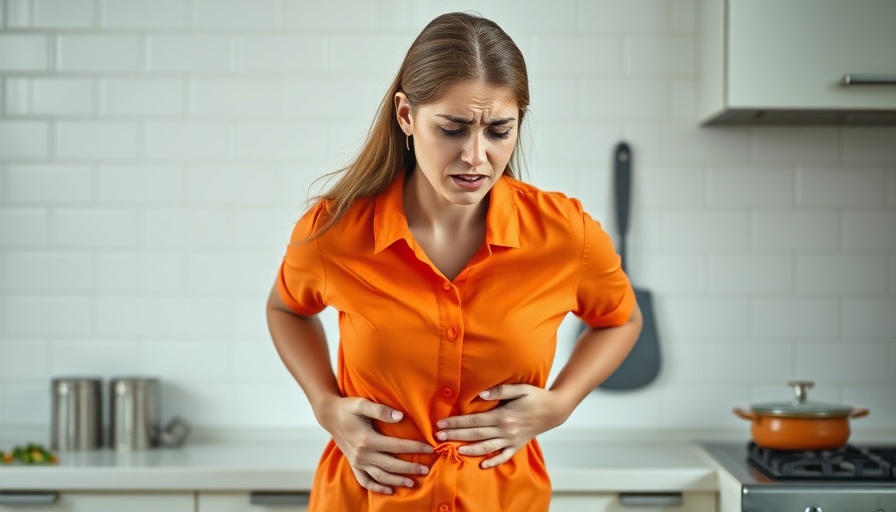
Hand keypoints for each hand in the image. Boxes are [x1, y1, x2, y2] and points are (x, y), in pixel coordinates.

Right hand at [317, 397, 433, 493]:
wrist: (329, 415)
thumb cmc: (347, 408)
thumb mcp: (362, 404)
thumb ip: (381, 410)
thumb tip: (400, 417)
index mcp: (367, 439)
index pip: (397, 446)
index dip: (414, 447)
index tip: (430, 448)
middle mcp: (363, 454)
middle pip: (391, 464)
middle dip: (410, 468)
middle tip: (426, 469)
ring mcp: (357, 462)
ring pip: (380, 476)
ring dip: (397, 481)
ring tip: (412, 483)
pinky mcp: (354, 465)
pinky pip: (365, 481)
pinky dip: (377, 488)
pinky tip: (389, 491)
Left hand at [434, 383, 568, 468]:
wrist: (554, 410)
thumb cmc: (536, 396)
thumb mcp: (520, 388)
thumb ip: (501, 390)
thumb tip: (481, 393)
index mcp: (503, 416)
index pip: (474, 421)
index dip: (457, 422)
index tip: (442, 423)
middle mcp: (506, 431)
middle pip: (476, 434)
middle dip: (456, 435)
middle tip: (439, 435)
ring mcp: (511, 440)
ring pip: (486, 447)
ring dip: (468, 449)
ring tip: (454, 449)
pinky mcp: (517, 446)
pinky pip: (503, 457)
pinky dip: (493, 462)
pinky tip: (481, 465)